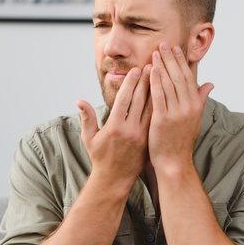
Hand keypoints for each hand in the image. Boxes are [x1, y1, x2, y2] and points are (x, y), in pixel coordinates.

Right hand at [77, 67, 151, 188]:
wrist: (114, 179)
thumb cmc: (99, 157)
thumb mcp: (89, 138)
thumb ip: (86, 118)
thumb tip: (79, 100)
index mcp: (115, 127)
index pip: (124, 100)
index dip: (131, 83)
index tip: (136, 70)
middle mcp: (130, 130)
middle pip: (140, 101)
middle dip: (146, 82)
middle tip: (152, 65)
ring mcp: (142, 136)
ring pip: (151, 109)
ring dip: (156, 91)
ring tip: (160, 76)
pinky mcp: (149, 140)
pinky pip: (156, 119)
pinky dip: (160, 106)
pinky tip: (165, 94)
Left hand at [148, 43, 213, 170]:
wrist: (174, 162)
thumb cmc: (182, 141)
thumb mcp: (195, 119)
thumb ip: (200, 99)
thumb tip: (210, 84)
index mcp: (195, 106)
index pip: (188, 77)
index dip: (181, 62)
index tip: (175, 48)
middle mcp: (188, 107)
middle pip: (178, 77)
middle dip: (171, 59)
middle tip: (163, 44)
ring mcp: (176, 113)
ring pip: (168, 83)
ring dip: (162, 66)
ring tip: (155, 52)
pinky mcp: (163, 120)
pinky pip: (159, 96)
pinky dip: (155, 81)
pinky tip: (150, 70)